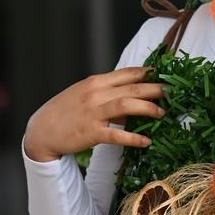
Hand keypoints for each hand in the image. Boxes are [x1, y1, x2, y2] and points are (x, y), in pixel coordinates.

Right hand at [24, 66, 165, 161]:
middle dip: (156, 89)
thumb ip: (107, 92)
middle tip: (172, 93)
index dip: (149, 73)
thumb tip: (132, 97)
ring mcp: (93, 113)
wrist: (41, 130)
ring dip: (148, 108)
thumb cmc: (65, 111)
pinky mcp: (91, 133)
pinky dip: (133, 138)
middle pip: (133, 87)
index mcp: (96, 82)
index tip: (165, 75)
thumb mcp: (84, 94)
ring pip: (127, 105)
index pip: (128, 73)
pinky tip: (146, 141)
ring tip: (162, 113)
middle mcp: (96, 94)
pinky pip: (117, 135)